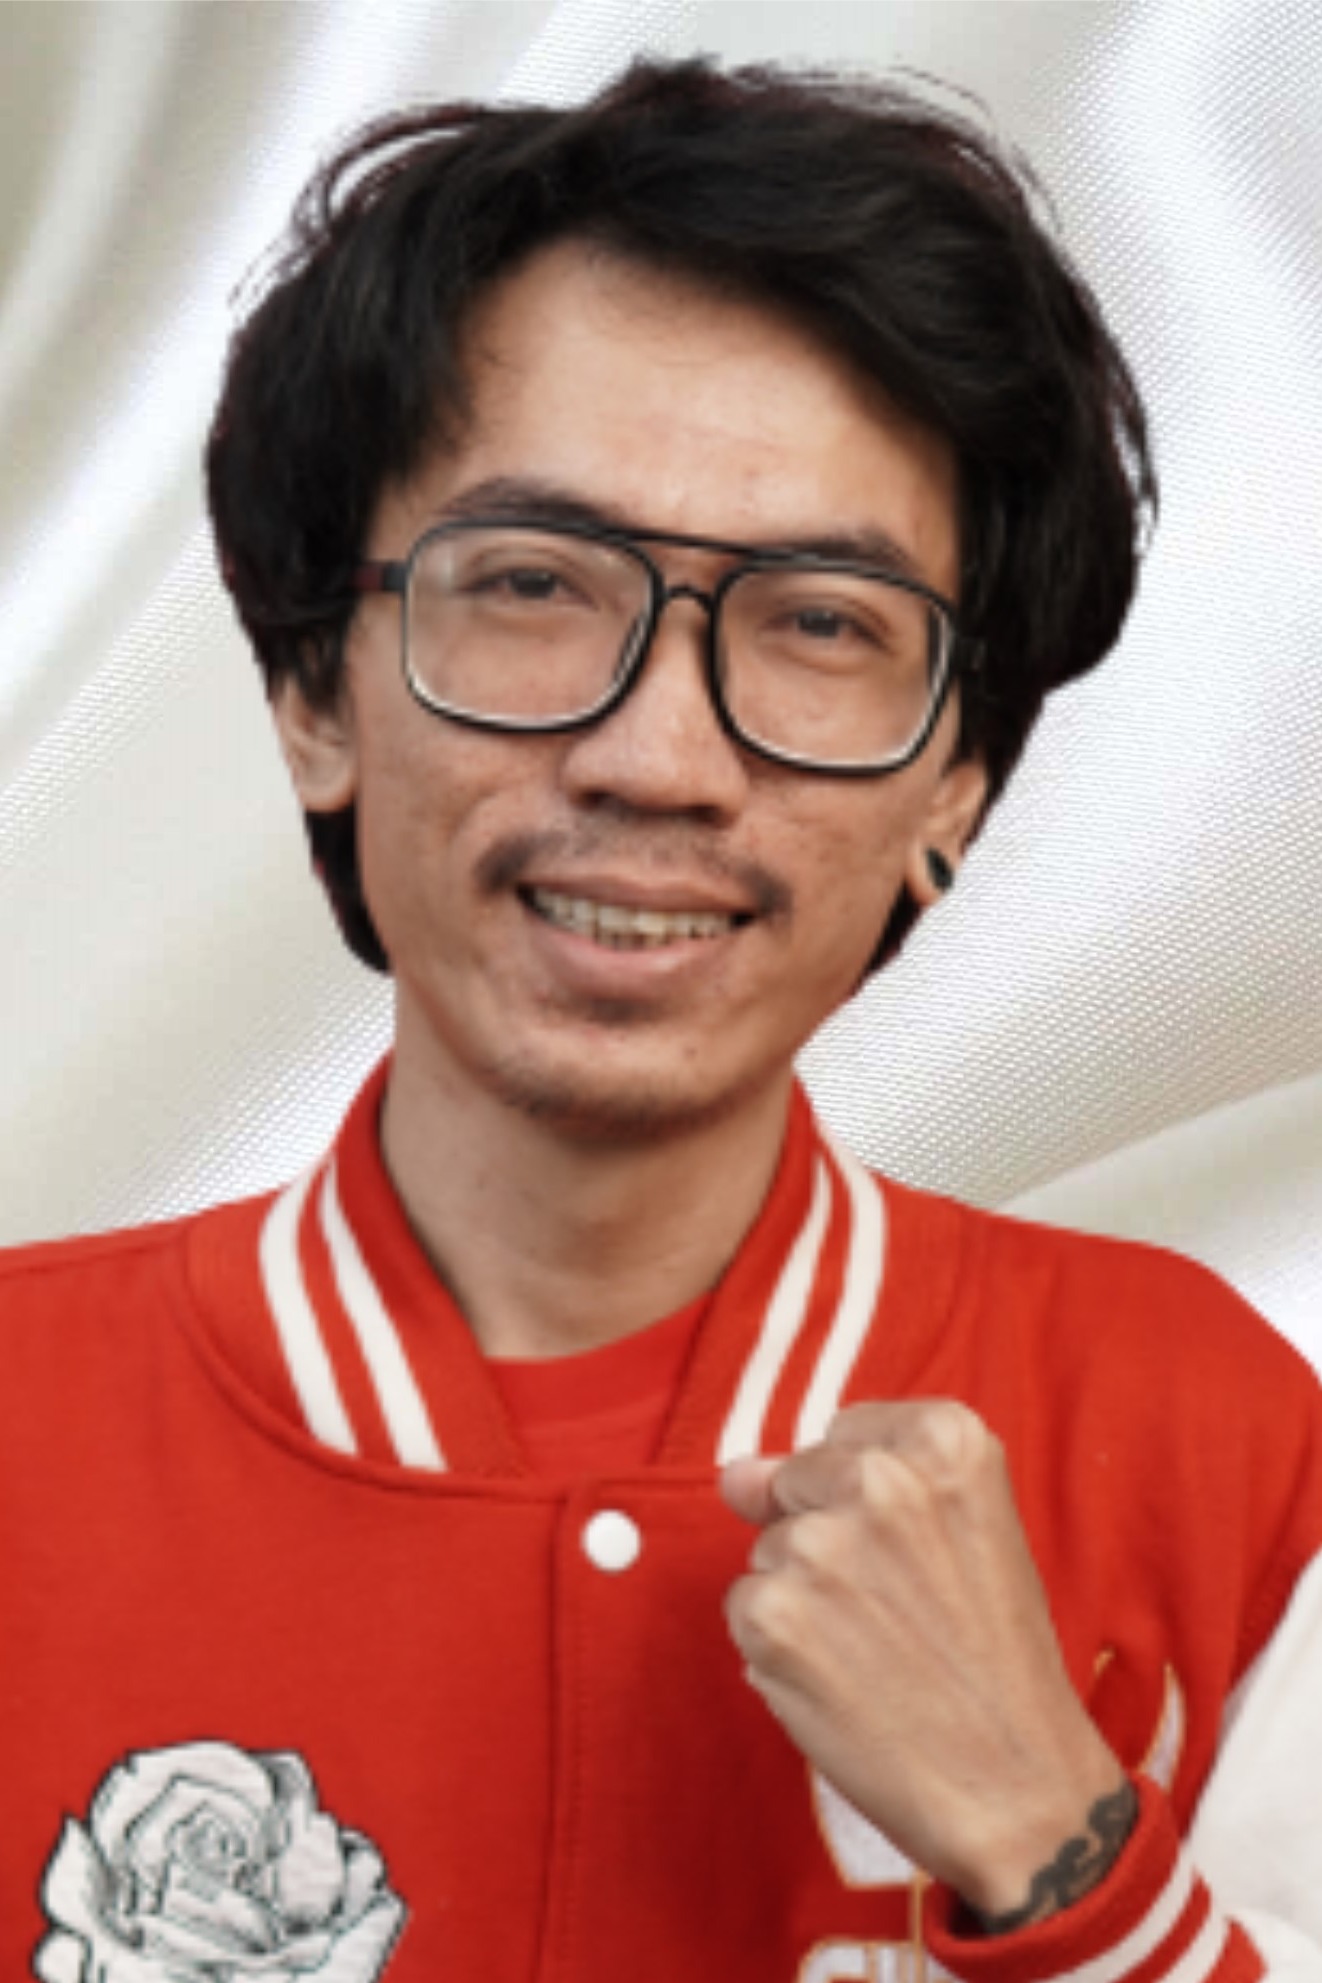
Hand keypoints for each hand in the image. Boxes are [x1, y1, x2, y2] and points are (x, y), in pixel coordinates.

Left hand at [721, 1400, 1127, 1922]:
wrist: (1017, 1788)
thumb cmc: (995, 1660)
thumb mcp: (965, 1534)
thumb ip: (854, 1478)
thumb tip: (735, 1474)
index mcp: (945, 1440)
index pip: (846, 1433)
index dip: (866, 1501)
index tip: (913, 1551)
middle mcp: (882, 1479)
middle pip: (797, 1481)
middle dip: (828, 1539)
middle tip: (898, 1612)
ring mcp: (822, 1546)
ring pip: (770, 1548)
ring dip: (803, 1597)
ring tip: (878, 1652)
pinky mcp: (773, 1614)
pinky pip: (745, 1607)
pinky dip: (777, 1648)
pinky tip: (840, 1681)